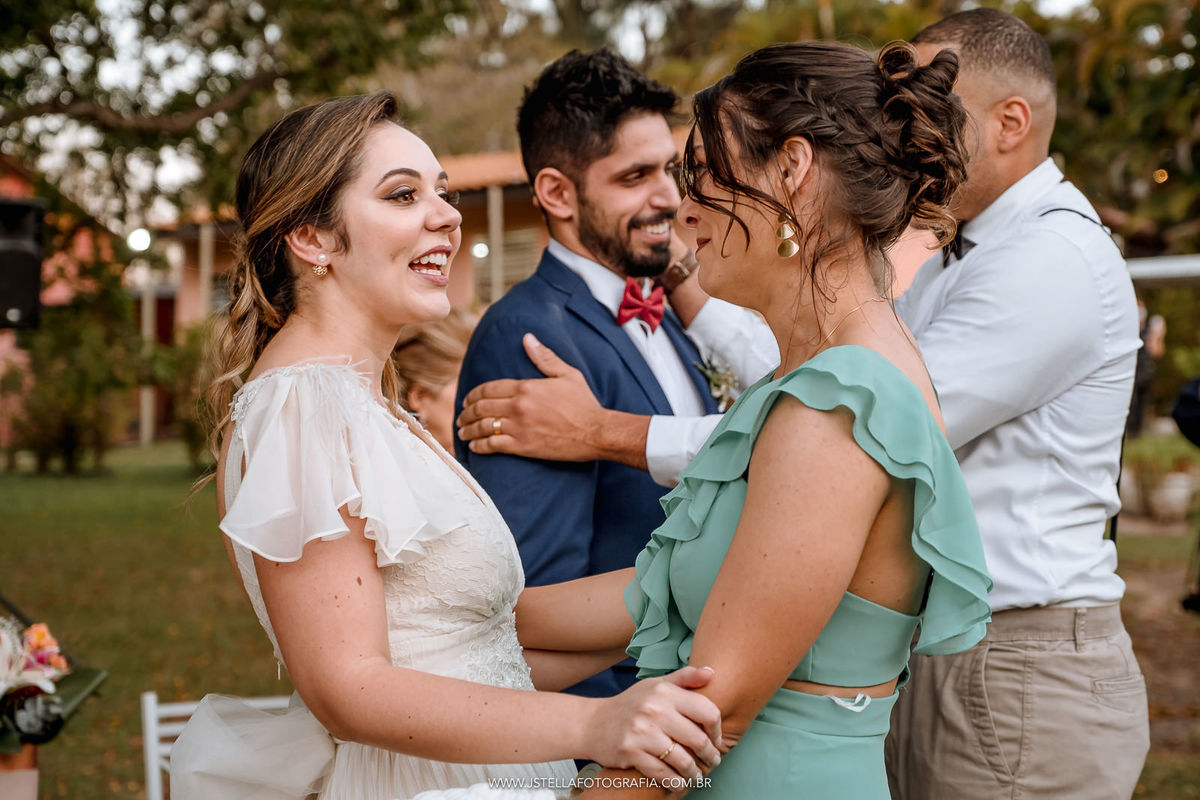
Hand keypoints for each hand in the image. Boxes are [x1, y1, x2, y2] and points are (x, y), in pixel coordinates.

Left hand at [456, 333, 605, 460]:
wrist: (596, 432)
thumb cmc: (583, 403)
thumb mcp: (567, 374)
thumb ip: (544, 357)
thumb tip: (527, 338)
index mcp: (526, 387)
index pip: (488, 388)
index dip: (473, 394)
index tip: (467, 399)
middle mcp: (518, 406)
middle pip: (481, 407)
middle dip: (466, 412)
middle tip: (460, 417)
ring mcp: (519, 427)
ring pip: (483, 427)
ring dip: (468, 429)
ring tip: (462, 431)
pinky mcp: (523, 446)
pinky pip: (493, 445)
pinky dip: (480, 446)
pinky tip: (474, 446)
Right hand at [584, 666, 722, 782]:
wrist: (593, 723)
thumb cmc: (631, 704)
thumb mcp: (655, 685)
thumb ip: (684, 678)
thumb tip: (712, 672)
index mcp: (664, 691)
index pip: (707, 711)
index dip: (717, 729)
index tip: (716, 739)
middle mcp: (654, 709)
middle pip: (698, 739)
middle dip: (710, 755)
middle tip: (713, 761)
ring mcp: (642, 732)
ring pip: (682, 760)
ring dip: (695, 773)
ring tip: (698, 776)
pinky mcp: (631, 752)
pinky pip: (663, 773)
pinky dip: (676, 782)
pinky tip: (680, 783)